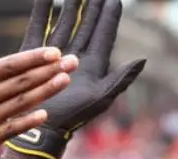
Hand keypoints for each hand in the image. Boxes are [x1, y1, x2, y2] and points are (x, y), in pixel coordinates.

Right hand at [0, 21, 78, 158]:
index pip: (9, 65)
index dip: (34, 58)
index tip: (54, 52)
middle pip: (23, 82)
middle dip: (50, 71)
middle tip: (72, 62)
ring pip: (23, 103)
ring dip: (47, 91)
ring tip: (66, 80)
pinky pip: (12, 129)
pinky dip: (29, 121)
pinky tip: (45, 113)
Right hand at [5, 0, 144, 158]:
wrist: (45, 126)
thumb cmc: (77, 115)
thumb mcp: (103, 97)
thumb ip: (122, 78)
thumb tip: (142, 60)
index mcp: (94, 64)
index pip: (104, 33)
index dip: (109, 16)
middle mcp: (76, 55)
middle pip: (86, 23)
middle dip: (92, 5)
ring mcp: (55, 52)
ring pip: (65, 22)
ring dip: (69, 4)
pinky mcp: (35, 53)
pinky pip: (39, 27)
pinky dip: (41, 11)